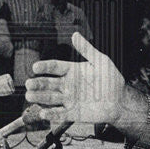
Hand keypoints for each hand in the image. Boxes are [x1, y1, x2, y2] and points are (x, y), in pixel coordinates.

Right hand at [24, 32, 145, 136]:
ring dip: (39, 97)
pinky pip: (59, 113)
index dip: (44, 67)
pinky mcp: (73, 113)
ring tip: (30, 96)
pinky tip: (43, 112)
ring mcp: (69, 99)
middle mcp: (67, 85)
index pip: (54, 67)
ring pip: (50, 98)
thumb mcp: (100, 61)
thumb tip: (75, 35)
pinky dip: (51, 114)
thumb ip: (86, 49)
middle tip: (29, 83)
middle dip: (38, 84)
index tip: (36, 67)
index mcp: (72, 71)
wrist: (120, 100)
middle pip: (48, 83)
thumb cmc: (111, 79)